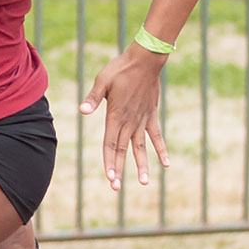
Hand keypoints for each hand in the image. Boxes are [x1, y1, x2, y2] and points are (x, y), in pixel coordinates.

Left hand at [79, 44, 169, 190]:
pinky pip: (156, 135)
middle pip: (122, 150)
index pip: (110, 144)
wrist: (145, 60)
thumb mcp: (102, 81)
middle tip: (116, 188)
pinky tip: (166, 163)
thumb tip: (82, 110)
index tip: (110, 179)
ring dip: (142, 165)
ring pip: (141, 147)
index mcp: (116, 116)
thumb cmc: (120, 69)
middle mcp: (130, 121)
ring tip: (144, 183)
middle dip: (119, 169)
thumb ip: (93, 98)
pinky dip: (161, 149)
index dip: (110, 162)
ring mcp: (142, 120)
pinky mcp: (151, 115)